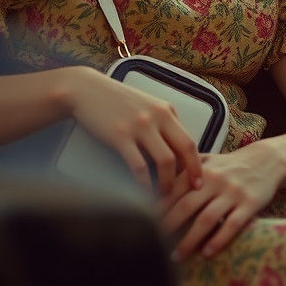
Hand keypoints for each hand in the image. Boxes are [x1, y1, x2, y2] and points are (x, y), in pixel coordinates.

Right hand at [62, 65, 202, 193]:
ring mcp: (140, 125)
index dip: (197, 164)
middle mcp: (158, 116)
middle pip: (184, 149)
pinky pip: (139, 165)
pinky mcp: (120, 136)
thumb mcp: (148, 105)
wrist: (87, 90)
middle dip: (190, 174)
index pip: (190, 141)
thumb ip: (164, 123)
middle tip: (189, 193)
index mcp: (167, 110)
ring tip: (163, 196)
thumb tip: (177, 152)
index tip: (198, 182)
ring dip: (167, 183)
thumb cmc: (117, 101)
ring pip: (164, 160)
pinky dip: (145, 183)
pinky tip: (144, 193)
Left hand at [158, 143, 285, 258]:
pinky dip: (218, 240)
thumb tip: (153, 182)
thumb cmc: (231, 165)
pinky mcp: (250, 204)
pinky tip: (207, 254)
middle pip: (185, 206)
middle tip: (151, 243)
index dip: (157, 208)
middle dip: (167, 226)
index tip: (141, 223)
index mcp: (201, 170)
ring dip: (189, 240)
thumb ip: (184, 170)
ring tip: (175, 256)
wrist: (267, 160)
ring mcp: (233, 192)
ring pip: (206, 219)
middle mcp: (215, 180)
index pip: (173, 190)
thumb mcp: (208, 160)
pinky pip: (232, 225)